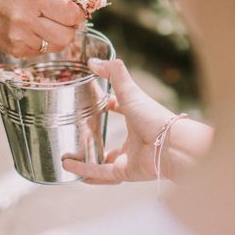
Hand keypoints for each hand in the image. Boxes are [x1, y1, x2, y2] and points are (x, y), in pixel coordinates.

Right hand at [0, 0, 85, 57]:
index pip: (72, 13)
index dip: (79, 11)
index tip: (74, 7)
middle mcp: (24, 20)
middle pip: (68, 34)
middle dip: (70, 26)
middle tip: (62, 17)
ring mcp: (19, 39)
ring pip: (58, 45)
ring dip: (59, 35)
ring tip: (47, 23)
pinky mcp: (16, 51)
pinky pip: (44, 51)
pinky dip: (44, 42)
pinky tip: (33, 31)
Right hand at [63, 58, 175, 183]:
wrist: (170, 145)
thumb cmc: (154, 117)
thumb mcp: (130, 91)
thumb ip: (113, 73)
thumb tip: (92, 61)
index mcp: (136, 119)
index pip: (120, 111)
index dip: (108, 106)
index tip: (91, 102)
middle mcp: (132, 140)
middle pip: (111, 140)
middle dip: (94, 140)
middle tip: (74, 134)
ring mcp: (128, 158)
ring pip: (103, 162)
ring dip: (84, 161)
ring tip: (64, 158)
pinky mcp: (123, 172)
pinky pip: (100, 173)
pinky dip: (83, 170)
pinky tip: (68, 167)